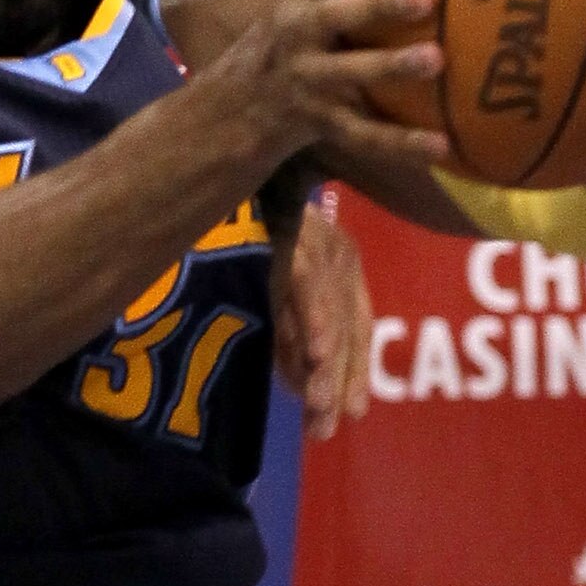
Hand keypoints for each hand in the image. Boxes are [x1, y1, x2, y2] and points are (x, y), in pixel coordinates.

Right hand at [223, 0, 449, 172]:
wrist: (237, 107)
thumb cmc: (293, 33)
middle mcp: (293, 34)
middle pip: (335, 16)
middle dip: (378, 7)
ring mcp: (306, 81)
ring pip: (350, 74)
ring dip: (391, 67)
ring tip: (436, 61)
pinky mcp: (321, 124)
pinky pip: (364, 136)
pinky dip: (402, 145)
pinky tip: (442, 147)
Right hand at [272, 198, 373, 442]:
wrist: (228, 159)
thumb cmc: (250, 223)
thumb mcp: (276, 282)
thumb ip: (291, 331)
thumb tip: (301, 386)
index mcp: (341, 260)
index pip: (358, 325)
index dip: (356, 370)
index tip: (354, 413)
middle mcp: (337, 250)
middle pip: (345, 326)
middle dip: (335, 381)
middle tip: (324, 426)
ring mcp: (315, 240)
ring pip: (328, 311)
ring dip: (324, 362)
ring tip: (319, 402)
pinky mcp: (287, 231)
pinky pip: (302, 281)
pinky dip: (310, 318)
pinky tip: (313, 353)